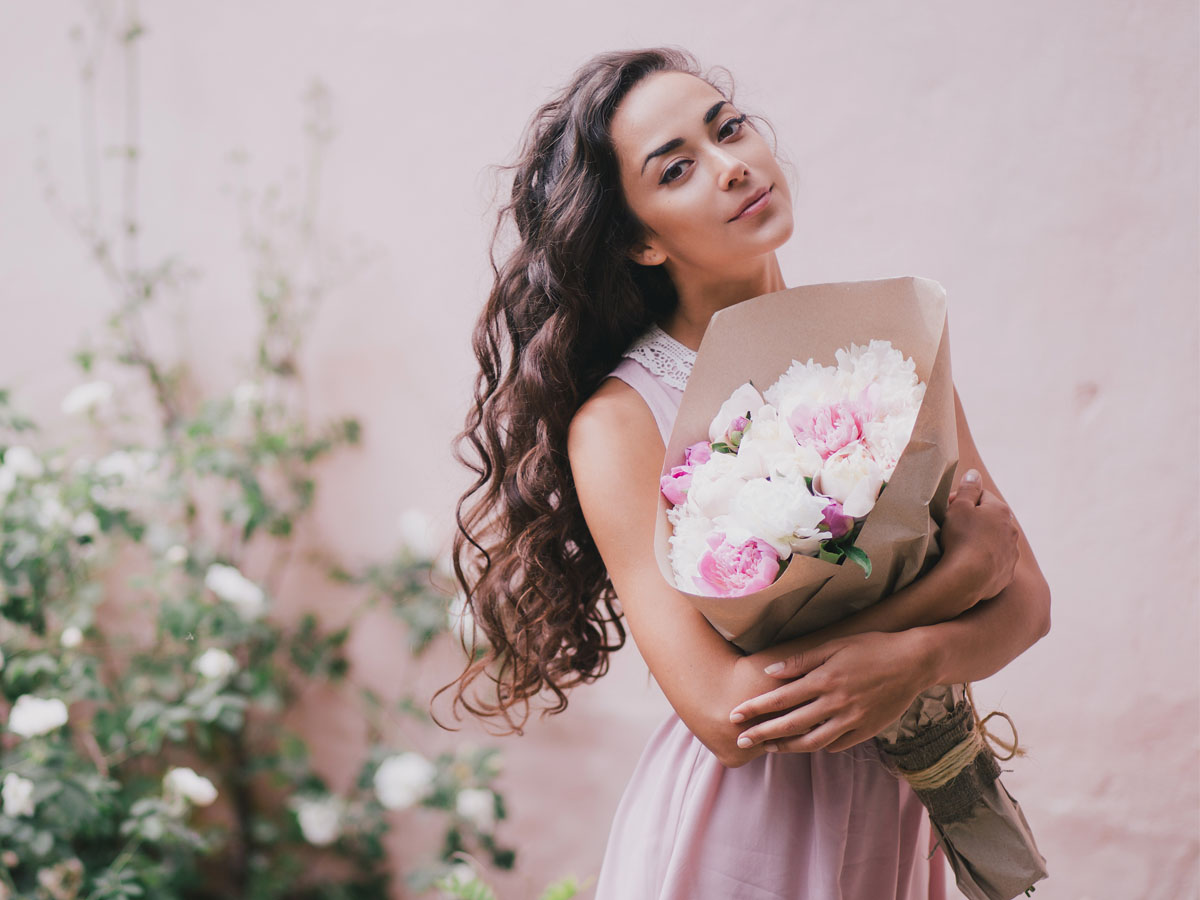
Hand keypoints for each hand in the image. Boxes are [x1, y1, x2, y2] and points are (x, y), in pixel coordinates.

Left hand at [728, 630, 932, 753]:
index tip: (735, 715)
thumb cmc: (872, 647)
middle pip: (791, 724)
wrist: (914, 662)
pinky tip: (805, 745)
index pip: (781, 698)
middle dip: (762, 733)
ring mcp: (852, 719)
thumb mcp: (835, 645)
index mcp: (825, 679)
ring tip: (768, 749)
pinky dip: (819, 746)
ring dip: (786, 747)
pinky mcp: (867, 730)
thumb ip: (802, 660)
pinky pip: (837, 744)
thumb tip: (771, 671)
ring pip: (812, 741)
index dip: (756, 708)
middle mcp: (836, 703)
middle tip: (741, 740)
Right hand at [939, 469, 1020, 610]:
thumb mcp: (959, 507)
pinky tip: (970, 563)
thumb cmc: (962, 538)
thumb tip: (975, 474)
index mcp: (1001, 510)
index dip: (962, 499)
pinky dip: (985, 559)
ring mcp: (1012, 553)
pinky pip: (995, 561)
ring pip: (995, 540)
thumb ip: (967, 489)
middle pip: (990, 518)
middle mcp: (1012, 530)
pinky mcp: (1008, 573)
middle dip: (974, 520)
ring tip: (961, 546)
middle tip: (953, 526)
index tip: (947, 508)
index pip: (982, 496)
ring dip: (981, 539)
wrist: (968, 578)